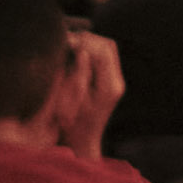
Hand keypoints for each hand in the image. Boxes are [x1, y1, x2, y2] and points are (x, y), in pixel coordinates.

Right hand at [53, 30, 126, 153]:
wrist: (81, 142)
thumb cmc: (71, 125)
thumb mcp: (69, 100)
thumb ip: (77, 74)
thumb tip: (81, 51)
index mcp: (109, 87)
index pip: (103, 52)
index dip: (84, 42)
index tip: (66, 41)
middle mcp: (116, 82)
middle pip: (108, 46)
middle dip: (87, 40)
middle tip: (67, 41)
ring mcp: (115, 82)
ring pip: (107, 49)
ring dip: (88, 45)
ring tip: (69, 46)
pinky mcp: (109, 82)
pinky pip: (103, 58)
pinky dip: (89, 52)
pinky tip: (74, 55)